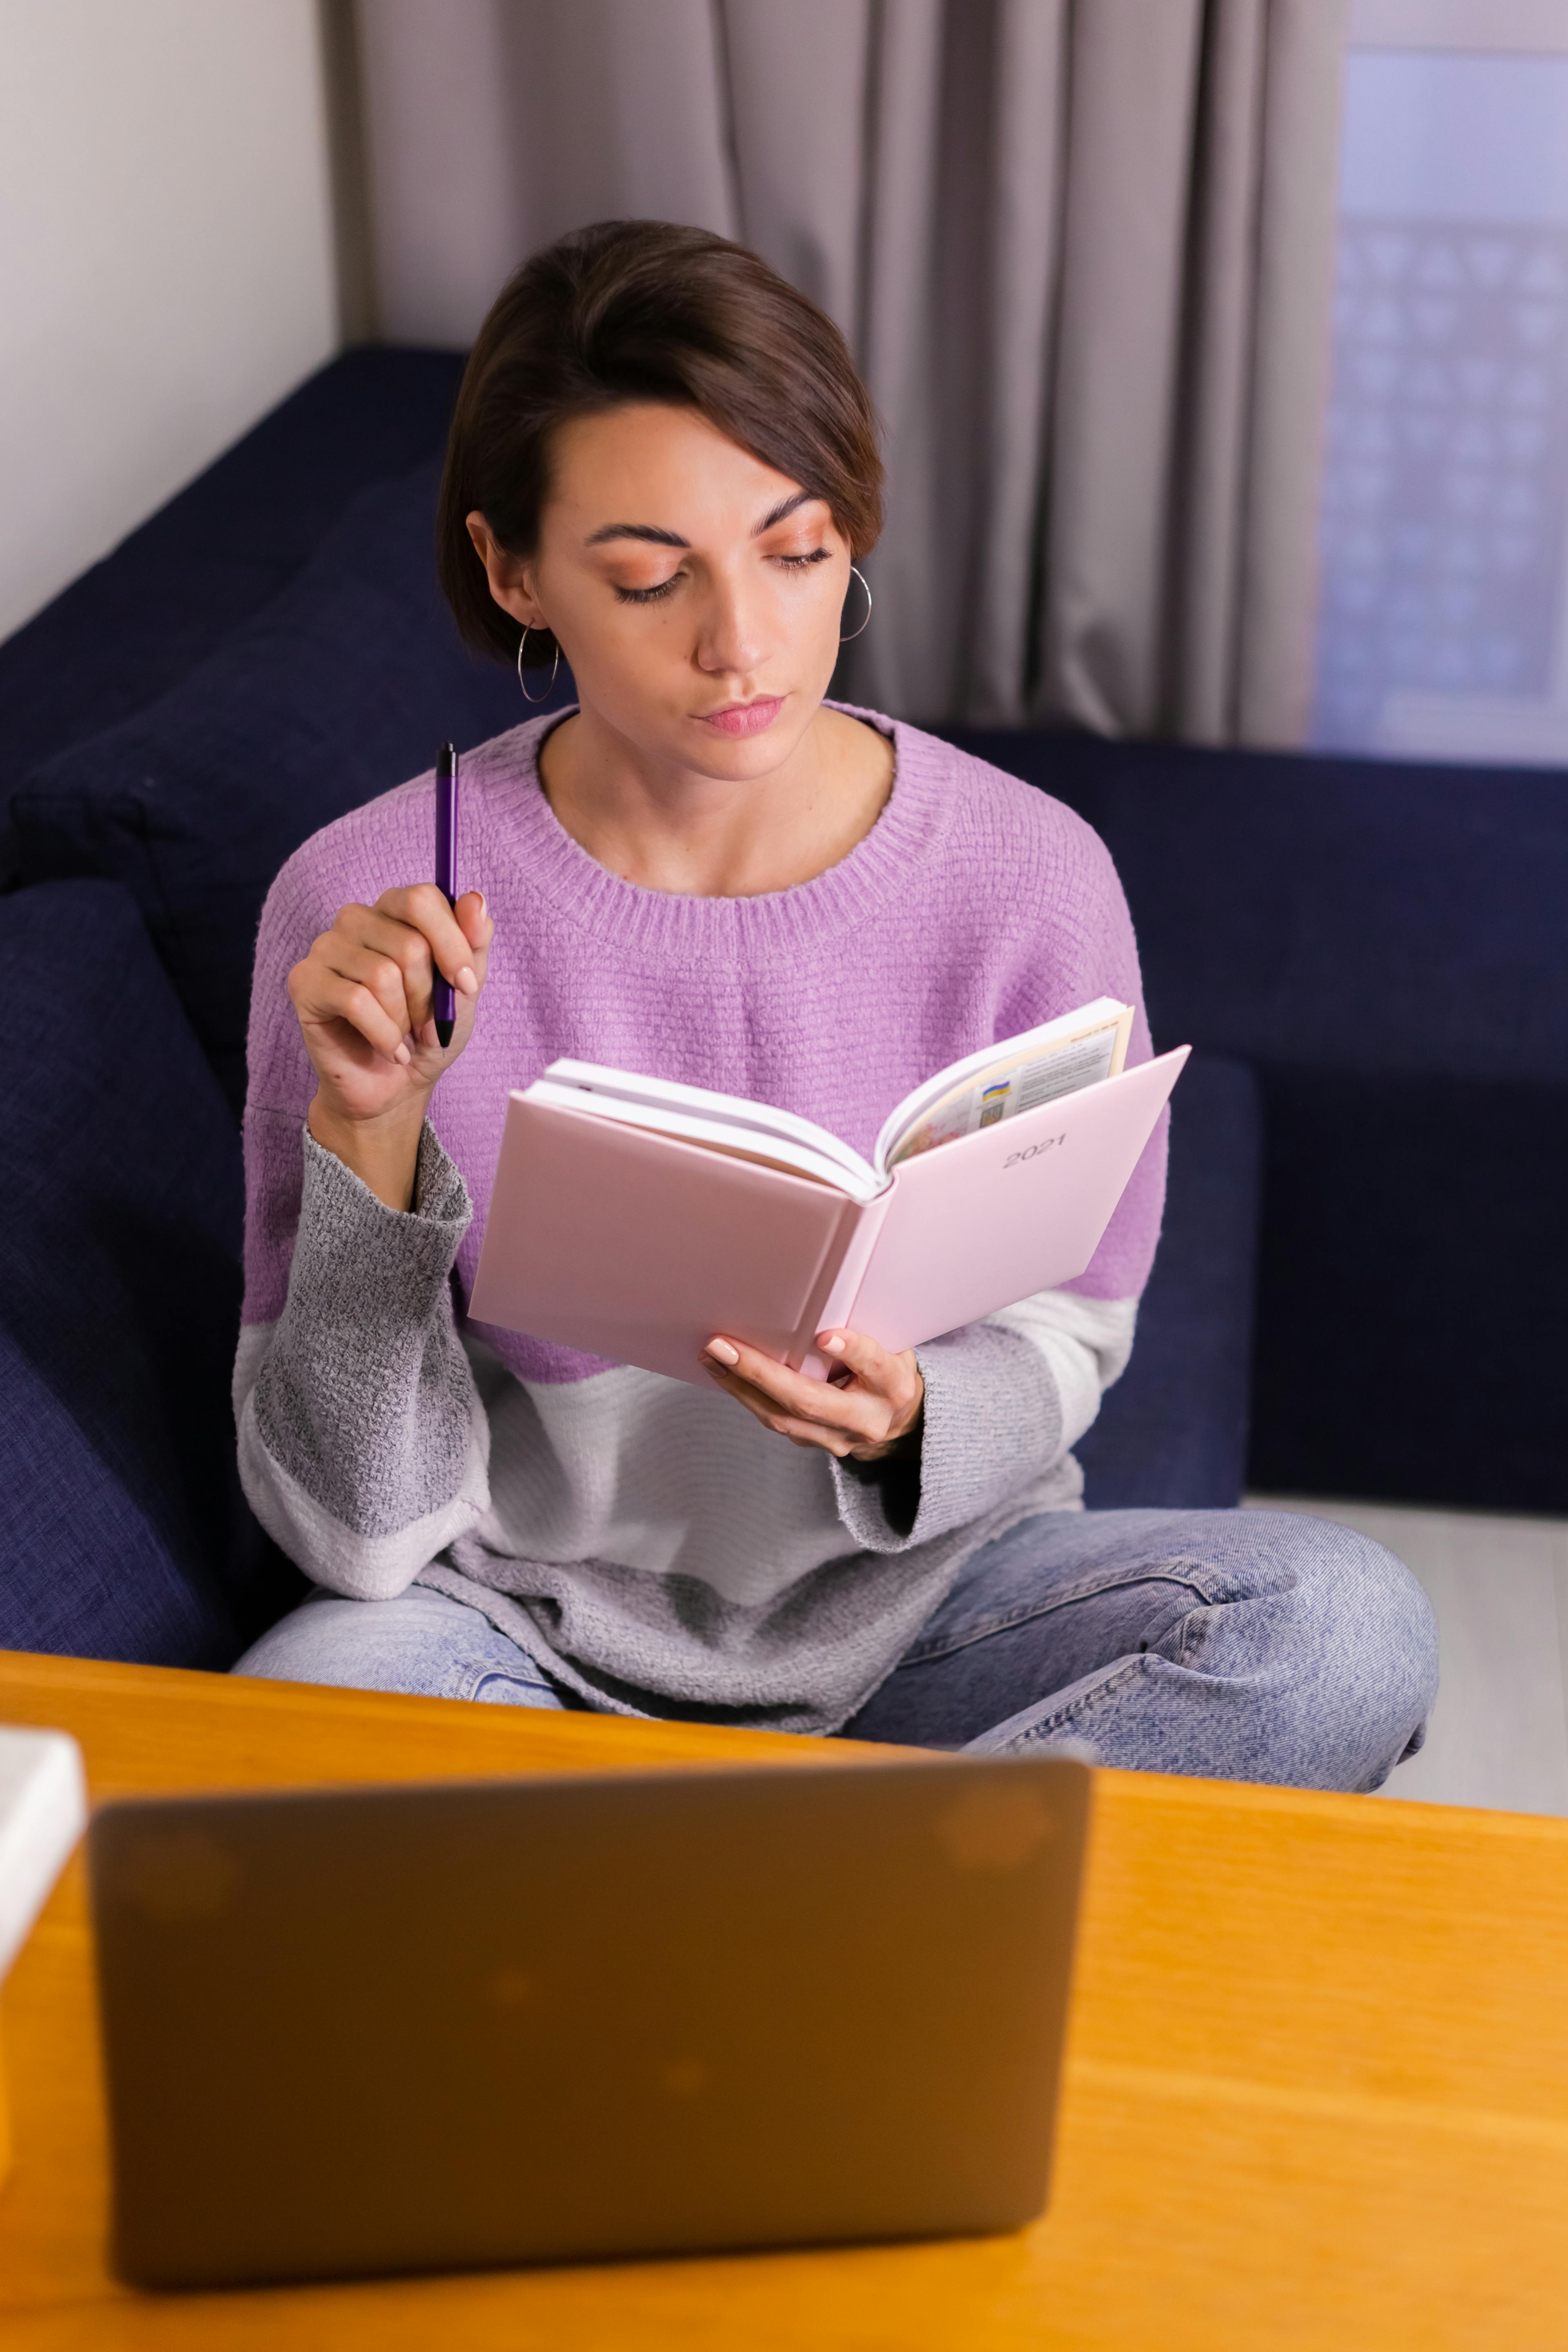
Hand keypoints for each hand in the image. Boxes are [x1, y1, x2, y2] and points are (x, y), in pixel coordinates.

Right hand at [287, 885, 492, 1207]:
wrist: (395, 1088)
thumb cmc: (427, 1031)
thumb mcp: (464, 988)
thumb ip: (474, 942)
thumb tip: (476, 899)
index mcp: (394, 910)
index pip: (422, 899)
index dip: (452, 946)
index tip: (467, 985)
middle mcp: (356, 919)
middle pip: (408, 944)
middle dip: (429, 996)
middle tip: (428, 1023)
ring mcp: (325, 948)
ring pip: (382, 975)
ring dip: (405, 1019)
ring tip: (404, 1035)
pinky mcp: (303, 982)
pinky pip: (355, 1001)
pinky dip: (384, 1035)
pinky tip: (390, 1049)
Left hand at [701, 1328, 923, 1460]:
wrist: (899, 1420)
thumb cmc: (888, 1368)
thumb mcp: (892, 1344)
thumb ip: (864, 1330)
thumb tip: (817, 1305)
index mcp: (893, 1387)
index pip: (876, 1367)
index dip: (853, 1351)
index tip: (826, 1336)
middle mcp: (866, 1420)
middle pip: (809, 1402)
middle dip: (760, 1374)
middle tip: (721, 1346)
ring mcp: (837, 1439)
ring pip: (782, 1418)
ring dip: (740, 1387)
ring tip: (711, 1357)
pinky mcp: (813, 1444)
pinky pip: (775, 1420)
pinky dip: (747, 1395)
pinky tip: (725, 1373)